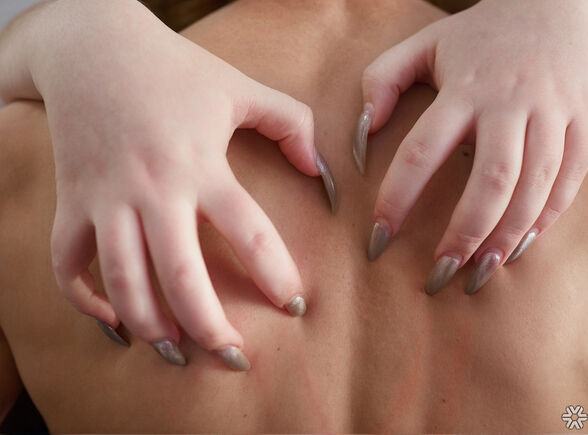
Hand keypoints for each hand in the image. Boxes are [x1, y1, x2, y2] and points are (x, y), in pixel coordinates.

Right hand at [15, 0, 335, 368]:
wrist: (89, 46)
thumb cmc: (173, 68)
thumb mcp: (239, 87)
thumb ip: (290, 123)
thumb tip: (321, 172)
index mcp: (201, 164)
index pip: (250, 232)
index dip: (276, 275)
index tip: (294, 305)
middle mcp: (153, 189)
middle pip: (182, 277)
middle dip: (211, 328)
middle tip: (235, 358)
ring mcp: (106, 199)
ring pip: (122, 282)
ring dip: (150, 326)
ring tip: (176, 352)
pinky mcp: (71, 201)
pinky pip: (66, 265)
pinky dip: (84, 300)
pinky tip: (114, 319)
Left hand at [356, 0, 587, 294]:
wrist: (554, 5)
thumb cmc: (476, 36)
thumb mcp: (421, 45)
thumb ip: (382, 83)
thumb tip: (362, 139)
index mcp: (463, 87)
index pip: (421, 152)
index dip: (396, 200)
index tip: (378, 239)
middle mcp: (511, 102)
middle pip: (490, 181)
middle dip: (463, 235)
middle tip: (438, 274)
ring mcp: (553, 113)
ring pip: (535, 187)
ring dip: (506, 237)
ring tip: (478, 272)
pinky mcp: (585, 121)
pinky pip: (571, 180)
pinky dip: (546, 218)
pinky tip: (519, 246)